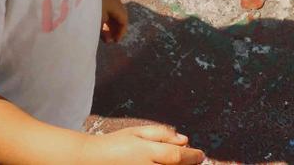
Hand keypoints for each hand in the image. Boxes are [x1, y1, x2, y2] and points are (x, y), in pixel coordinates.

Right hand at [85, 125, 204, 163]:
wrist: (92, 160)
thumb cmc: (116, 144)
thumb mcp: (137, 132)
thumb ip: (162, 134)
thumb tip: (185, 139)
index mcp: (146, 151)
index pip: (176, 155)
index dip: (192, 156)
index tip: (201, 154)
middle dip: (189, 164)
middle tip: (194, 159)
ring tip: (178, 162)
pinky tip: (165, 164)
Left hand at [100, 0, 127, 43]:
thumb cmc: (89, 5)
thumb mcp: (97, 20)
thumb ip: (103, 32)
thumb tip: (108, 40)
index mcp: (117, 4)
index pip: (124, 20)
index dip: (121, 32)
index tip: (114, 41)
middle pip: (119, 15)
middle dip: (115, 29)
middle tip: (109, 39)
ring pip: (112, 11)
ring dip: (108, 23)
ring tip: (102, 34)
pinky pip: (105, 7)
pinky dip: (104, 17)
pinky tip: (97, 23)